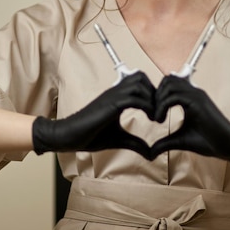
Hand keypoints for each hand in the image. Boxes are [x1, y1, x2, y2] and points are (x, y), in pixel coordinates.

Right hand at [32, 71, 154, 156]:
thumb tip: (152, 154)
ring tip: (156, 116)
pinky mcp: (109, 104)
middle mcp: (115, 92)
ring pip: (138, 83)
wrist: (69, 136)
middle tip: (159, 111)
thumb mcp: (119, 140)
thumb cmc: (90, 136)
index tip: (158, 111)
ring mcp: (112, 96)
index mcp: (117, 96)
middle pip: (140, 76)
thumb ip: (136, 143)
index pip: (139, 81)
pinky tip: (150, 119)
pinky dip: (146, 106)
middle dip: (154, 91)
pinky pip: (133, 97)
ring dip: (152, 98)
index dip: (152, 92)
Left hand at [151, 75, 229, 168]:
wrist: (228, 145)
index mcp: (189, 97)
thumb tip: (149, 153)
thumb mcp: (180, 141)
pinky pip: (175, 96)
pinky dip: (163, 106)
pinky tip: (161, 120)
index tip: (152, 115)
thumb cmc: (208, 141)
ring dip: (158, 100)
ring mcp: (197, 95)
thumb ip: (164, 143)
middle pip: (167, 79)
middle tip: (152, 114)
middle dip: (155, 95)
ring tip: (157, 118)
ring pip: (170, 84)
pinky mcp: (199, 102)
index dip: (156, 97)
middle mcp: (193, 92)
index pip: (168, 84)